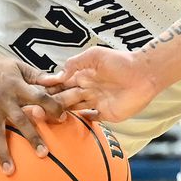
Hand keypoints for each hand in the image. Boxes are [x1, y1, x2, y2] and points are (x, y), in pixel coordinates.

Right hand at [0, 46, 68, 174]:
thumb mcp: (19, 65)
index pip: (39, 98)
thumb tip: (62, 78)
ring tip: (10, 171)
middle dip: (32, 137)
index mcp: (17, 86)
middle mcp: (3, 99)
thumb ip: (39, 76)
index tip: (63, 118)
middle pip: (20, 120)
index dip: (52, 107)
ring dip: (3, 153)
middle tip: (44, 154)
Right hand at [37, 46, 158, 121]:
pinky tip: (68, 125)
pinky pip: (90, 120)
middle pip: (64, 98)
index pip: (61, 84)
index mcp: (83, 76)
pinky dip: (80, 122)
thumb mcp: (95, 56)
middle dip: (51, 103)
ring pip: (73, 110)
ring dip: (61, 113)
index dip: (49, 88)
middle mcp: (87, 90)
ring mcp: (95, 103)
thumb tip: (57, 76)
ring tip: (46, 117)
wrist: (145, 73)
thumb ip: (75, 63)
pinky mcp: (106, 114)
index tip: (35, 92)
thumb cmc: (121, 61)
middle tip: (35, 109)